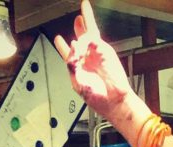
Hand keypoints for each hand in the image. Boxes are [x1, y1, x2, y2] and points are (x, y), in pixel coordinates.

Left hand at [54, 2, 130, 118]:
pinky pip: (92, 39)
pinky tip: (79, 46)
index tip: (58, 39)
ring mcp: (96, 55)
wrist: (114, 101)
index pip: (69, 55)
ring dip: (83, 27)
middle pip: (81, 41)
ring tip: (79, 21)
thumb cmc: (97, 98)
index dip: (62, 47)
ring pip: (88, 36)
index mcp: (79, 70)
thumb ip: (71, 66)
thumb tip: (73, 47)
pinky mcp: (104, 51)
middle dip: (79, 29)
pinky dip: (84, 40)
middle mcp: (87, 61)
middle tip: (78, 20)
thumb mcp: (77, 84)